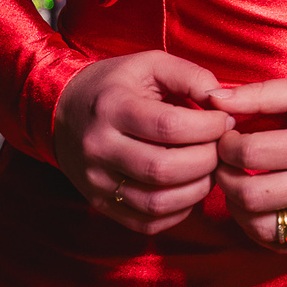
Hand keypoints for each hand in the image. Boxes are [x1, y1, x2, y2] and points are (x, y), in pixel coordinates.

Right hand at [54, 50, 234, 235]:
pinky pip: (146, 222)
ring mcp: (97, 181)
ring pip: (156, 202)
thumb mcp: (149, 64)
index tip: (225, 122)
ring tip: (210, 170)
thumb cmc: (115, 84)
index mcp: (112, 106)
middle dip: (206, 161)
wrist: (62, 110)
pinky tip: (187, 189)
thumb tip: (221, 102)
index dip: (208, 128)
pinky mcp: (100, 203)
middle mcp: (99, 147)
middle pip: (163, 169)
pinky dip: (177, 211)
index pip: (169, 126)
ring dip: (196, 190)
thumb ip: (189, 76)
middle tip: (221, 149)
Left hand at [205, 77, 286, 250]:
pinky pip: (285, 245)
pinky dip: (260, 229)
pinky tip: (257, 205)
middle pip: (253, 197)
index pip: (252, 154)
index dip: (226, 144)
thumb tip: (215, 99)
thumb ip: (264, 94)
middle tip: (224, 159)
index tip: (226, 132)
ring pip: (263, 230)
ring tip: (238, 182)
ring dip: (238, 208)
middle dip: (225, 176)